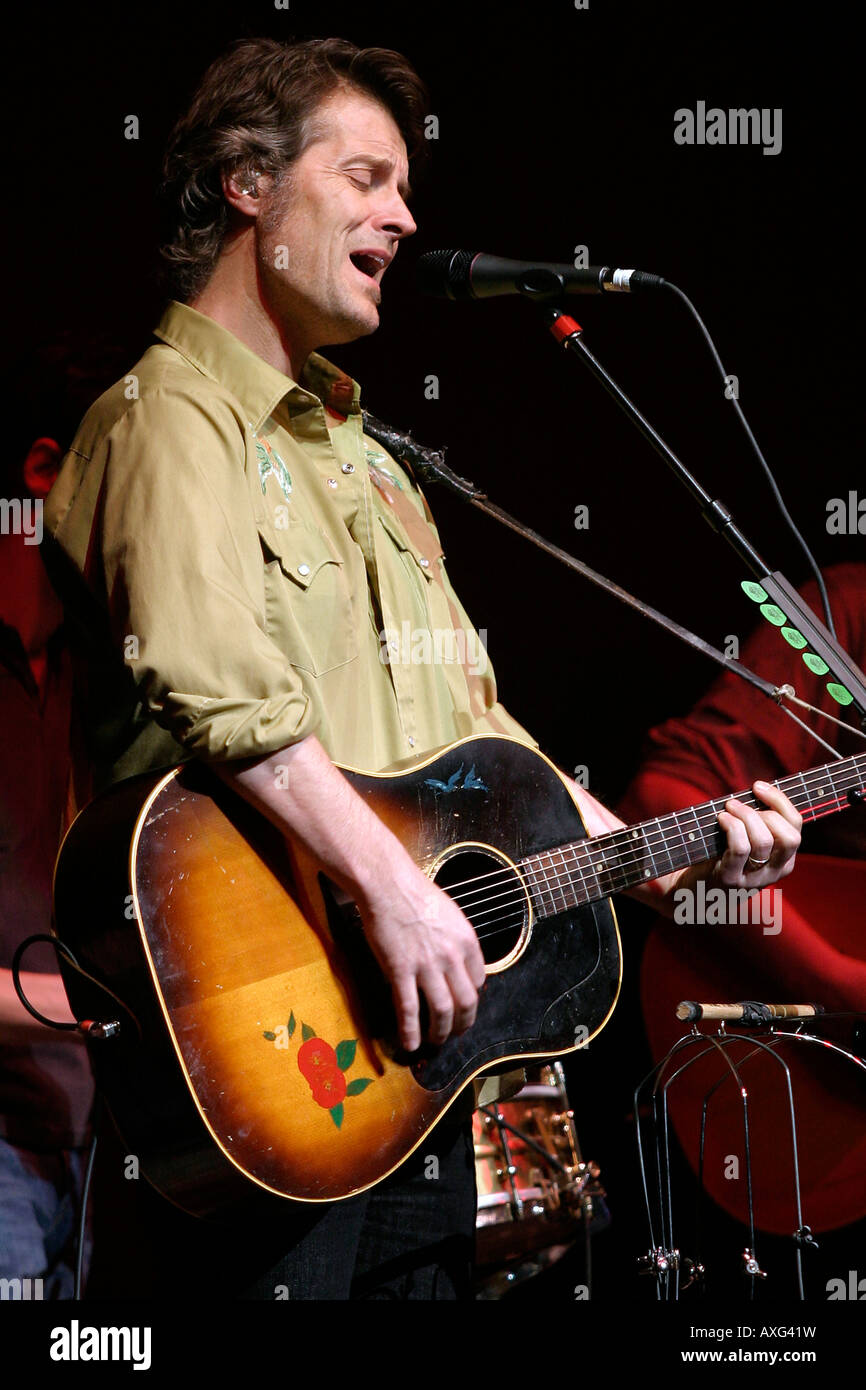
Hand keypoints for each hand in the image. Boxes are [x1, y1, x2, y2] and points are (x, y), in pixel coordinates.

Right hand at [357, 864, 486, 1052]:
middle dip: (462, 1023)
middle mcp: (452, 956)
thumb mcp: (450, 914)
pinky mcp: (400, 970)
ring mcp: (426, 965)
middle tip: (455, 1032)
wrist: (388, 884)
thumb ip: (456, 940)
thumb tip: (458, 960)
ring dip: (440, 1032)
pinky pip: (408, 1008)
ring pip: (441, 1010)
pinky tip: (410, 1044)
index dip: (472, 997)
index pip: (479, 980)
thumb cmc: (415, 893)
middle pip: (466, 1002)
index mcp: (467, 941)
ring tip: (436, 1042)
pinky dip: (410, 1031)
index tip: (463, 1004)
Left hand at [689, 780, 801, 891]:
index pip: (796, 825)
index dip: (780, 800)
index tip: (758, 786)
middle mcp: (774, 872)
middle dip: (766, 812)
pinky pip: (740, 848)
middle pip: (789, 837)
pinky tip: (721, 819)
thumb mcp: (748, 842)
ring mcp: (753, 879)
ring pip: (764, 841)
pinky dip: (732, 827)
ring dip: (746, 816)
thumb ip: (759, 822)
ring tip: (729, 808)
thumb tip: (759, 789)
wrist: (694, 892)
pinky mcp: (731, 880)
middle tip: (740, 804)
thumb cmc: (721, 856)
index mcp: (785, 860)